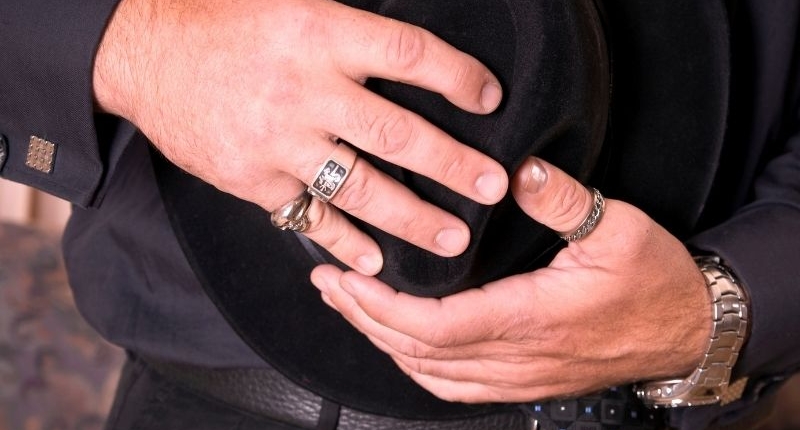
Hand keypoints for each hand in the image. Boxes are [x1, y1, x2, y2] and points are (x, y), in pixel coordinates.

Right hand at [92, 0, 507, 274]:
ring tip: (452, 239)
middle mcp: (303, 88)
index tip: (488, 98)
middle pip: (396, 133)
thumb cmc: (223, 23)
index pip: (408, 55)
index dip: (456, 78)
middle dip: (452, 164)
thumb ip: (348, 31)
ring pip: (361, 186)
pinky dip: (345, 241)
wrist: (144, 54)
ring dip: (412, 217)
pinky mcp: (252, 178)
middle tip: (491, 186)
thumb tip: (413, 57)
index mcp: (318, 32)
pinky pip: (309, 215)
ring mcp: (278, 140)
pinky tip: (376, 260)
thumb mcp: (289, 0)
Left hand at [310, 156, 711, 402]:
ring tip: (351, 308)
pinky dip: (416, 365)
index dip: (383, 306)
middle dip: (366, 317)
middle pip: (419, 350)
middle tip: (329, 285)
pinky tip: (398, 346)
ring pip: (431, 373)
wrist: (688, 329)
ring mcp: (518, 375)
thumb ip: (562, 200)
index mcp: (532, 318)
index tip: (348, 279)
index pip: (437, 324)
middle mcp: (517, 356)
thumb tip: (517, 172)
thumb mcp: (618, 228)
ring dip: (383, 341)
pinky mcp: (523, 379)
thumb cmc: (655, 282)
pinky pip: (455, 386)